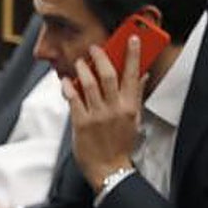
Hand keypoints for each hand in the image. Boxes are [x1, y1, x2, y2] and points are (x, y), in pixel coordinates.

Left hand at [62, 35, 143, 190]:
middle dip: (102, 57)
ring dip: (83, 69)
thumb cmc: (121, 145)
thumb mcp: (134, 120)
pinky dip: (68, 87)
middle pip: (109, 75)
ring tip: (79, 62)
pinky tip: (65, 80)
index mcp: (130, 107)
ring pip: (89, 84)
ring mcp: (97, 116)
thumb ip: (136, 97)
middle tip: (95, 48)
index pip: (133, 74)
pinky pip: (73, 100)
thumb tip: (141, 77)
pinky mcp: (81, 124)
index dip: (133, 54)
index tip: (132, 39)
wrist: (109, 169)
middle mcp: (114, 109)